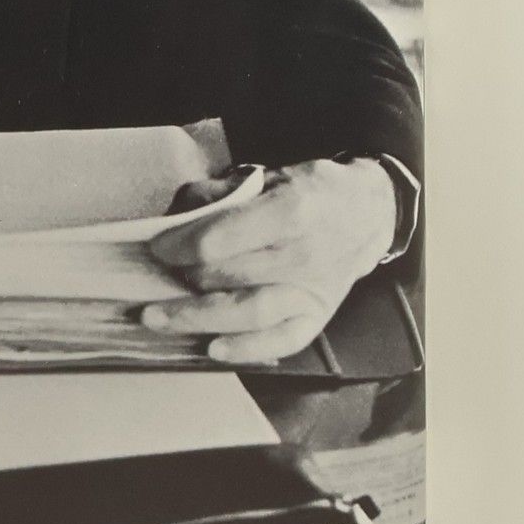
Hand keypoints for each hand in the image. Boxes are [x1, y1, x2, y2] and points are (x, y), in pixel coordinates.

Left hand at [144, 157, 398, 363]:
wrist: (367, 213)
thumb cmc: (310, 192)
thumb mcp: (269, 175)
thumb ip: (222, 192)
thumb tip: (177, 215)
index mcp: (291, 210)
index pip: (220, 238)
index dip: (179, 245)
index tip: (157, 247)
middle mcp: (304, 254)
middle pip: (227, 276)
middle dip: (183, 278)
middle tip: (157, 276)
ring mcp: (312, 290)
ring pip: (248, 312)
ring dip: (197, 317)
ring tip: (158, 318)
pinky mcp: (317, 315)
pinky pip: (280, 341)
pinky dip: (246, 349)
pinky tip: (212, 349)